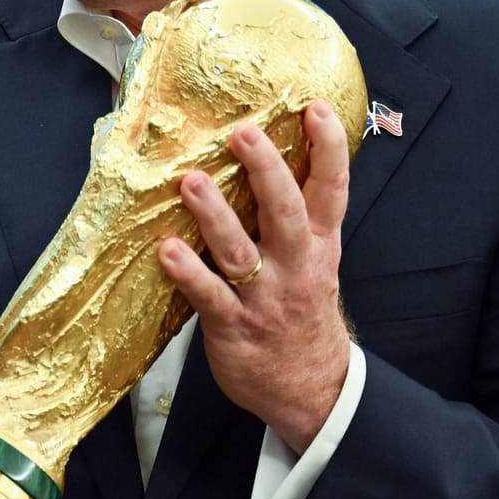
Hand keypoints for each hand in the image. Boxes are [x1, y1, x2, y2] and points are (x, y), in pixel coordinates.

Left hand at [158, 100, 352, 451]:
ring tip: (192, 183)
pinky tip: (167, 251)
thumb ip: (294, 217)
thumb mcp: (315, 262)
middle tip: (242, 132)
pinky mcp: (234, 326)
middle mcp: (296, 266)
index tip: (313, 108)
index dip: (327, 148)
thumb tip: (261, 158)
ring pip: (242, 251)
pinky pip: (209, 296)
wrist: (313, 390)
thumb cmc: (302, 312)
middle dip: (266, 170)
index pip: (331, 190)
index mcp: (319, 245)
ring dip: (215, 216)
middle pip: (286, 211)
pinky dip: (189, 273)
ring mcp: (265, 297)